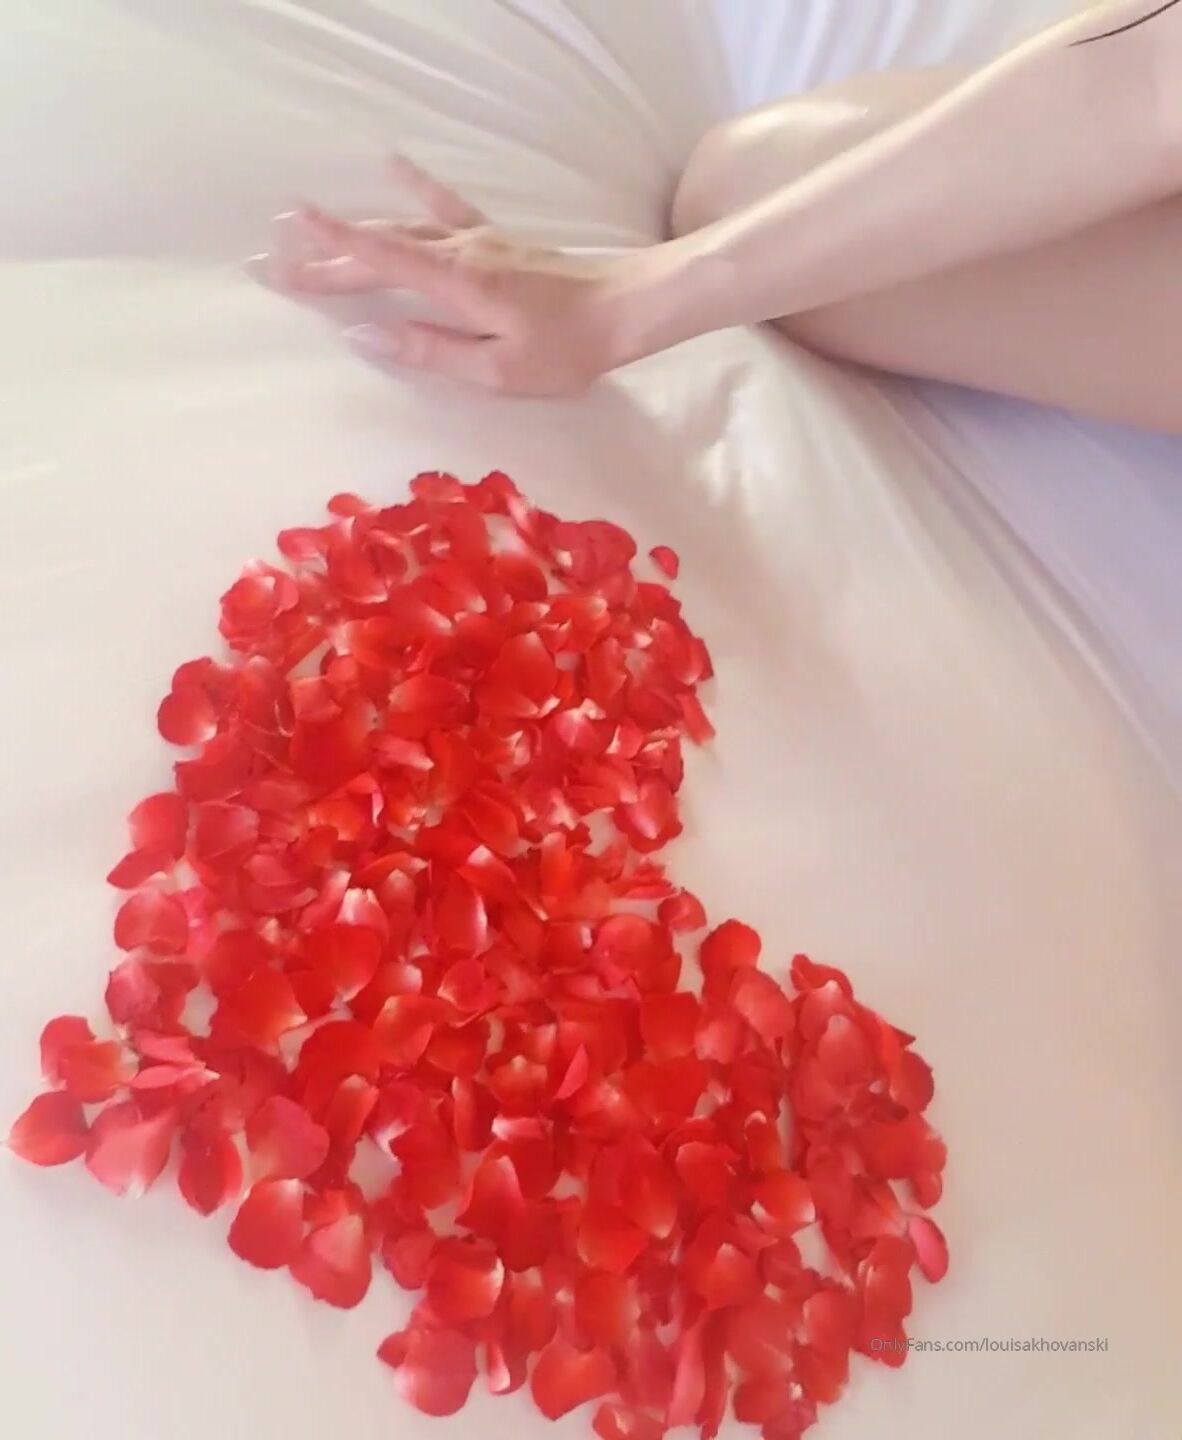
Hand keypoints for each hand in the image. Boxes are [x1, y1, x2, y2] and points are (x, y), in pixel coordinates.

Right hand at [248, 157, 666, 396]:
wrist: (624, 309)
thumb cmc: (564, 350)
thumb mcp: (495, 368)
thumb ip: (428, 350)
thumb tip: (364, 334)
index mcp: (455, 284)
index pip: (377, 263)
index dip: (327, 257)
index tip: (281, 252)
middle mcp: (458, 251)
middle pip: (380, 250)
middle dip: (324, 258)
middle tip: (272, 263)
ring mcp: (477, 239)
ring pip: (403, 228)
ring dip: (354, 232)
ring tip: (307, 230)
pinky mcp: (495, 240)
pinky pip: (444, 206)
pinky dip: (413, 188)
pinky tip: (391, 165)